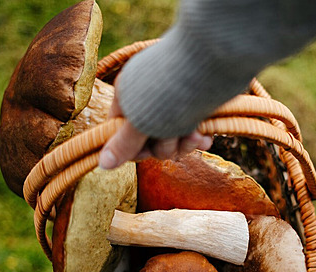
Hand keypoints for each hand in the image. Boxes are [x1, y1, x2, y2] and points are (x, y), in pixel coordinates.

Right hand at [98, 79, 212, 169]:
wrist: (213, 63)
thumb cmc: (170, 92)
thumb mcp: (142, 122)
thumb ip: (124, 144)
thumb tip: (103, 164)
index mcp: (127, 95)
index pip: (120, 132)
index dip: (132, 149)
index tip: (145, 154)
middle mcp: (148, 98)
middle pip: (150, 140)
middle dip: (164, 146)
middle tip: (175, 139)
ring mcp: (173, 101)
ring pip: (173, 138)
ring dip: (183, 142)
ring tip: (195, 134)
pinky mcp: (196, 105)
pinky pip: (192, 131)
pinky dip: (198, 137)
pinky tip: (205, 137)